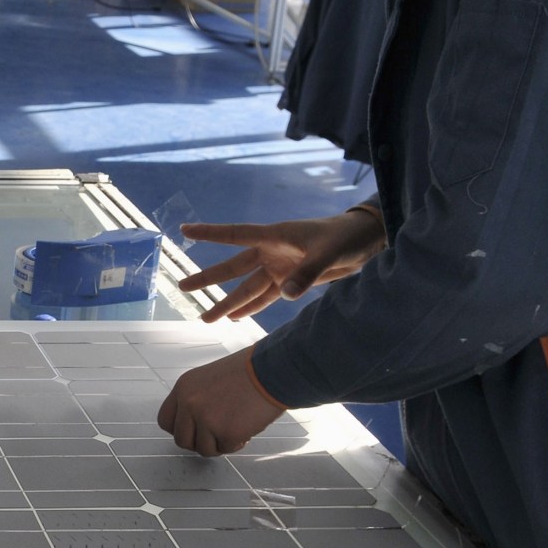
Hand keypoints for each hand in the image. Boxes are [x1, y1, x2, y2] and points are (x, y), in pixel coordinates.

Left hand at [158, 345, 285, 456]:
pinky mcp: (226, 432)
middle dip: (199, 442)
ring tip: (234, 431)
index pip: (165, 421)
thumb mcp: (208, 379)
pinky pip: (226, 449)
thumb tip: (194, 425)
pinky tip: (246, 429)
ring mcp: (206, 419)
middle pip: (181, 440)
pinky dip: (236, 444)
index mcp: (183, 388)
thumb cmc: (247, 372)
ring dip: (219, 445)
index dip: (181, 429)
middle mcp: (189, 404)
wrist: (270, 371)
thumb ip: (196, 399)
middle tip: (216, 436)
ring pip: (203, 450)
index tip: (194, 431)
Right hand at [178, 209, 386, 322]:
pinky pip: (266, 297)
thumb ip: (307, 273)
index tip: (184, 231)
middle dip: (208, 278)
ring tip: (207, 317)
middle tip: (182, 286)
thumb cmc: (344, 237)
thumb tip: (285, 294)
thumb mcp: (328, 252)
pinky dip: (252, 307)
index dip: (209, 233)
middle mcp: (270, 252)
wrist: (365, 242)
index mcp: (274, 236)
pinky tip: (236, 317)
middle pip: (233, 268)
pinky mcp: (291, 281)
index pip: (234, 234)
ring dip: (229, 302)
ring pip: (247, 288)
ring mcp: (279, 268)